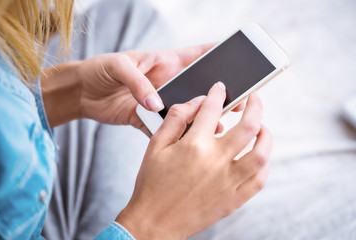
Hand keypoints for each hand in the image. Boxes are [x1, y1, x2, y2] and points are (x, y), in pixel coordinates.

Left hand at [76, 44, 244, 135]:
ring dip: (200, 118)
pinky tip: (188, 142)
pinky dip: (175, 136)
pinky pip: (165, 129)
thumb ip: (137, 82)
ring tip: (217, 127)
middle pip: (197, 87)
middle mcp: (165, 83)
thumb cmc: (99, 69)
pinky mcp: (146, 119)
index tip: (236, 56)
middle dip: (216, 94)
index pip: (195, 55)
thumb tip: (156, 103)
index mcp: (162, 62)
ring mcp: (157, 102)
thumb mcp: (118, 66)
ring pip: (185, 111)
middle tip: (235, 102)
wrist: (80, 92)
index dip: (215, 54)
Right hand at [115, 83, 271, 239]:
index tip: (220, 89)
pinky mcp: (234, 200)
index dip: (217, 94)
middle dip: (255, 106)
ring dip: (266, 135)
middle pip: (248, 126)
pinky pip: (259, 180)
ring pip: (261, 153)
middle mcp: (216, 161)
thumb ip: (176, 118)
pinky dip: (263, 165)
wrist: (154, 222)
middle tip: (255, 99)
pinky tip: (258, 158)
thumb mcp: (155, 145)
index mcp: (194, 145)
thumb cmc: (152, 184)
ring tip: (261, 127)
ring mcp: (228, 182)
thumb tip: (197, 102)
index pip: (213, 109)